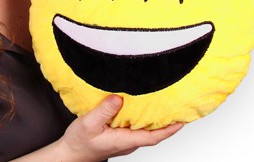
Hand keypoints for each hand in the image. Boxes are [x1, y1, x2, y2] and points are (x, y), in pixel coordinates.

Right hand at [57, 94, 182, 160]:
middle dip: (168, 123)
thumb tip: (119, 98)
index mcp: (124, 141)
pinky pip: (136, 128)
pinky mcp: (119, 137)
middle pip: (153, 133)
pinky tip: (143, 108)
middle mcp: (128, 142)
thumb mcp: (88, 124)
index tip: (182, 121)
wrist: (70, 154)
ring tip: (166, 105)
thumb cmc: (79, 142)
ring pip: (145, 130)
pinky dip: (144, 119)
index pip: (152, 136)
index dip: (169, 130)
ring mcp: (124, 141)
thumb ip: (104, 111)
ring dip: (157, 120)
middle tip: (179, 107)